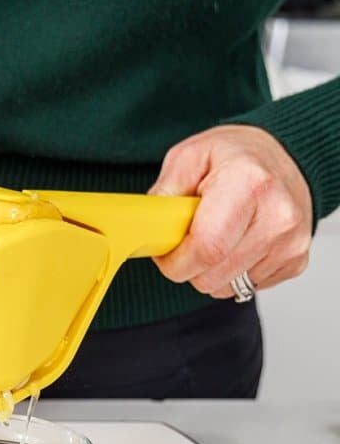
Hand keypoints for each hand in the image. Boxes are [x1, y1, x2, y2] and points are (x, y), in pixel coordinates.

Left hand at [149, 124, 311, 296]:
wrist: (282, 156)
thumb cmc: (235, 156)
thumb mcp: (189, 156)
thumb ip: (165, 192)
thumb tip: (148, 228)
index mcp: (249, 184)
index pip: (206, 249)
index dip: (175, 262)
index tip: (164, 253)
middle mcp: (278, 215)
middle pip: (213, 276)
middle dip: (188, 267)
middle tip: (186, 240)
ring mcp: (291, 241)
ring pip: (228, 287)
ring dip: (210, 270)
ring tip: (215, 236)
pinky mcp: (296, 260)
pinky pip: (248, 286)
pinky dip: (233, 272)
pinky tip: (237, 244)